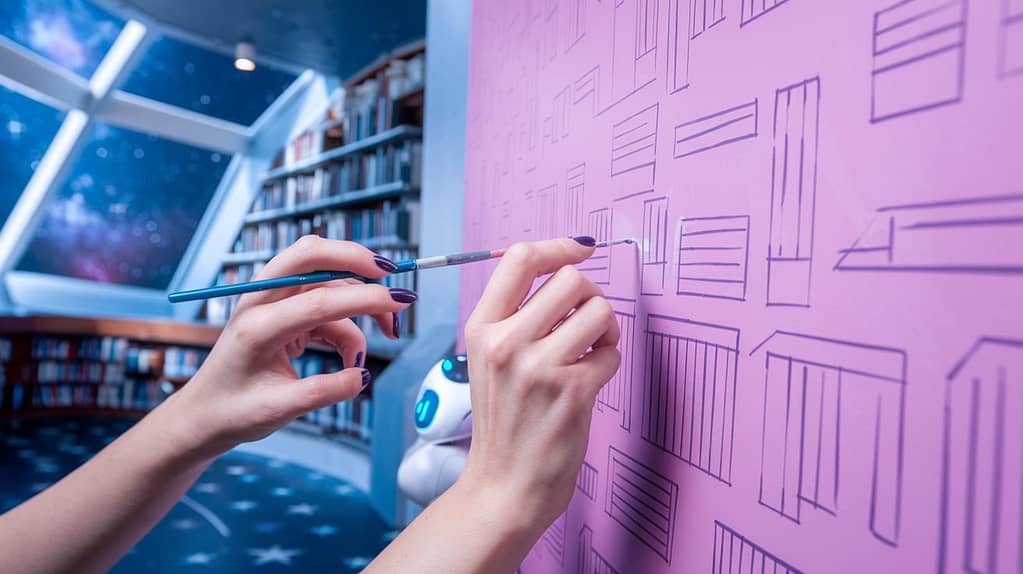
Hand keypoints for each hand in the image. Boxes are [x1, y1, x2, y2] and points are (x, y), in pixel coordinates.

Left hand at [169, 235, 416, 455]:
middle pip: (311, 253)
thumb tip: (361, 377)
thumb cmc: (233, 411)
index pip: (319, 299)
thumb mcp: (280, 409)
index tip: (399, 303)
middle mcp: (261, 302)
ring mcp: (271, 301)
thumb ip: (324, 391)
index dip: (365, 299)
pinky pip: (325, 300)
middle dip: (356, 258)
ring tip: (390, 332)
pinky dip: (348, 319)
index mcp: (257, 327)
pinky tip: (354, 352)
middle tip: (391, 275)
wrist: (204, 413)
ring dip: (360, 297)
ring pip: (325, 277)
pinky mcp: (282, 309)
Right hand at [458, 237, 620, 532]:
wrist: (502, 487)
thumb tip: (564, 272)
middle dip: (590, 295)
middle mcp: (506, 343)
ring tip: (593, 349)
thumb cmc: (503, 424)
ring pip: (598, 310)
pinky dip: (609, 361)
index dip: (557, 247)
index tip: (579, 250)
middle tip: (587, 321)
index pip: (519, 259)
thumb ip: (516, 319)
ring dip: (606, 327)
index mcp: (482, 329)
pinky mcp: (572, 392)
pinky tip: (591, 379)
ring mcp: (539, 367)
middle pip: (570, 279)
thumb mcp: (489, 362)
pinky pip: (612, 352)